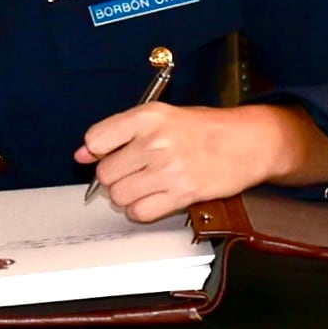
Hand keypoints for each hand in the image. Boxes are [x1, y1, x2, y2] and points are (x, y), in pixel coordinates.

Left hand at [75, 103, 327, 221]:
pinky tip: (153, 198)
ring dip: (126, 196)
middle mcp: (155, 141)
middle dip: (113, 177)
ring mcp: (168, 169)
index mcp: (148, 116)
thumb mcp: (160, 117)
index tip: (107, 154)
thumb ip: (119, 133)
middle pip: (106, 173)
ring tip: (143, 185)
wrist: (247, 142)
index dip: (96, 151)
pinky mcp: (182, 193)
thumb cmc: (203, 128)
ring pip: (120, 195)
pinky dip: (140, 211)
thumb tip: (81, 154)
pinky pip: (140, 212)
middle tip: (132, 172)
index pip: (96, 139)